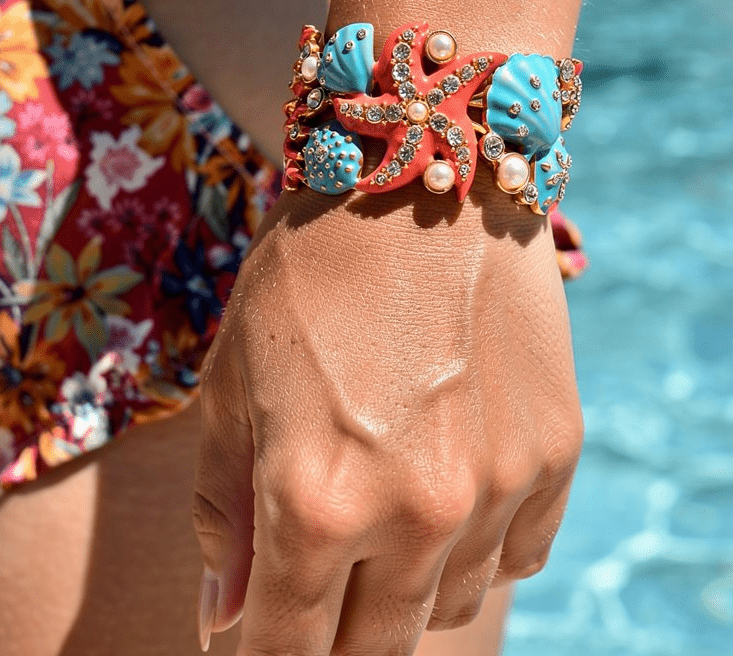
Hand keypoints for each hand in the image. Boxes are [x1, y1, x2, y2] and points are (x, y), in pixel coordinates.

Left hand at [193, 178, 582, 653]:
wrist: (422, 172)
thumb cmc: (307, 270)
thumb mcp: (234, 379)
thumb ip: (226, 512)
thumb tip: (226, 620)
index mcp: (314, 498)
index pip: (284, 653)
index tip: (260, 637)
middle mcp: (416, 511)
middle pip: (372, 653)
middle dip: (330, 635)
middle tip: (315, 580)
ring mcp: (498, 485)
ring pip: (446, 609)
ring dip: (403, 589)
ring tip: (380, 510)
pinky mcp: (555, 452)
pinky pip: (518, 556)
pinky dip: (475, 548)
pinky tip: (447, 489)